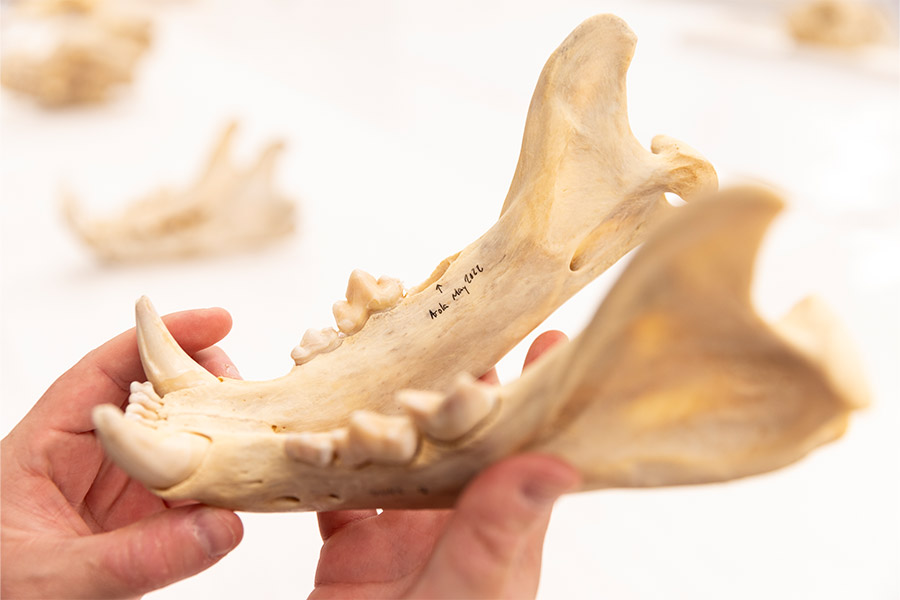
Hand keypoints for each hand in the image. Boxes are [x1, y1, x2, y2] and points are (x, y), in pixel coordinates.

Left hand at [1, 308, 243, 598]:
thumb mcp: (52, 579)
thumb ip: (135, 557)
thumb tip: (222, 525)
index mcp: (49, 445)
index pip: (107, 370)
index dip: (161, 336)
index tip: (219, 321)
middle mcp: (93, 457)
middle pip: (156, 395)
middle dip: (206, 383)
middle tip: (250, 393)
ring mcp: (125, 488)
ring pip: (183, 440)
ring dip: (223, 433)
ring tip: (261, 433)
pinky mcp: (149, 522)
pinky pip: (196, 490)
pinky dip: (225, 483)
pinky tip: (251, 484)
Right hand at [310, 331, 579, 598]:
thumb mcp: (470, 588)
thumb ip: (497, 530)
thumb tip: (556, 464)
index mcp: (495, 530)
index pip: (523, 450)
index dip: (535, 398)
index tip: (547, 339)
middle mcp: (450, 523)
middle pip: (453, 439)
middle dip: (446, 386)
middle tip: (443, 326)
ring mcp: (400, 533)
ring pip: (390, 455)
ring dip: (377, 414)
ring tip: (371, 359)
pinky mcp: (351, 549)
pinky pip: (333, 490)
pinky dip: (319, 459)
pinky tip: (311, 428)